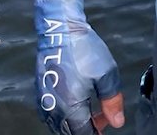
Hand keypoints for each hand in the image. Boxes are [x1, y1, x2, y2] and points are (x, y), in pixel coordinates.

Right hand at [33, 0, 123, 133]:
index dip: (96, 133)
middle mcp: (54, 109)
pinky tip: (75, 102)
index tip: (105, 127)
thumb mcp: (106, 75)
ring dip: (74, 122)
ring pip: (58, 124)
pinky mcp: (40, 92)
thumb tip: (117, 122)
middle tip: (102, 116)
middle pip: (69, 132)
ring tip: (91, 108)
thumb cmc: (84, 50)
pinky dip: (63, 114)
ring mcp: (44, 101)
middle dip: (86, 128)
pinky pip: (50, 113)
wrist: (60, 31)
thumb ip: (112, 101)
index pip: (83, 134)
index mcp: (71, 108)